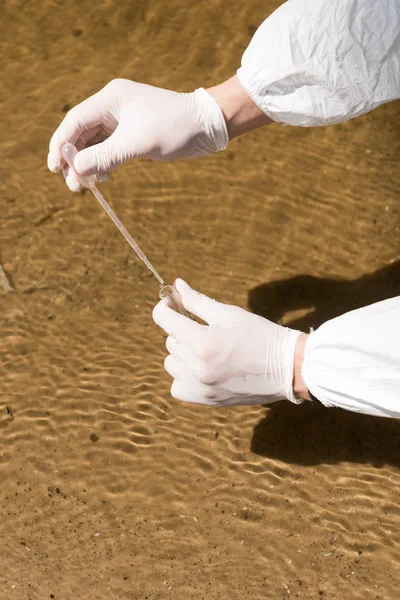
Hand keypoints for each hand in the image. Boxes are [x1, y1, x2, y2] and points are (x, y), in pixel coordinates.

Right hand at [47, 78, 228, 190]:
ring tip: (85, 187)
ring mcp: (123, 119)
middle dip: (74, 159)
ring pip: (94, 143)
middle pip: (82, 133)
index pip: (75, 121)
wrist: (208, 126)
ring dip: (88, 164)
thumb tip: (76, 169)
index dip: (61, 144)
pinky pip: (109, 148)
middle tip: (72, 185)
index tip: (54, 167)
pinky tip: (104, 177)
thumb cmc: (176, 128)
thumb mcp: (138, 144)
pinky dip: (103, 163)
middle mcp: (113, 106)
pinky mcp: (133, 132)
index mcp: (111, 99)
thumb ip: (105, 156)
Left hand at [153, 279, 303, 406]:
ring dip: (182, 354)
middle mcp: (198, 368)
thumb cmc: (260, 335)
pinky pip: (177, 387)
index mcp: (203, 342)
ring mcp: (201, 387)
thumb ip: (197, 301)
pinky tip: (201, 369)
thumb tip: (176, 285)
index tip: (170, 302)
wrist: (288, 368)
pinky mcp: (206, 401)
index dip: (164, 307)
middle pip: (170, 341)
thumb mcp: (229, 314)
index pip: (164, 319)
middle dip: (182, 330)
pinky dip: (184, 376)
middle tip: (203, 327)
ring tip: (205, 350)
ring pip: (172, 363)